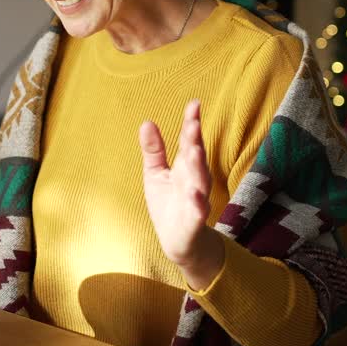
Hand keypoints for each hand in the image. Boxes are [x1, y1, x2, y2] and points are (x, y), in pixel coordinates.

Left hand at [138, 99, 224, 288]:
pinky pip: (198, 211)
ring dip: (198, 166)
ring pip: (200, 181)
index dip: (192, 123)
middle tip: (193, 123)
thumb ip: (154, 149)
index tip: (194, 104)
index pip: (190, 140)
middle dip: (196, 140)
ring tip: (194, 151)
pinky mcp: (194, 220)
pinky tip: (195, 195)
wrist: (177, 241)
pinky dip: (198, 203)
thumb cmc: (168, 203)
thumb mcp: (155, 173)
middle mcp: (194, 179)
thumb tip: (146, 122)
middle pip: (196, 157)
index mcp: (185, 165)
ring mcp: (196, 199)